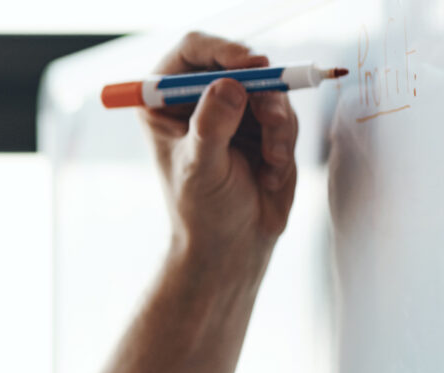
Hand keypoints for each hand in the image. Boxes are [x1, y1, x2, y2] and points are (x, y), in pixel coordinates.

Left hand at [143, 32, 297, 277]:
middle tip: (271, 115)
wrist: (233, 243)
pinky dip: (284, 141)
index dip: (220, 51)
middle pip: (238, 64)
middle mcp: (198, 100)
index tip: (247, 64)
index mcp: (164, 103)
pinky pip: (286, 115)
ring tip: (268, 162)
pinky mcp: (263, 126)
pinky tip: (271, 172)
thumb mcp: (201, 168)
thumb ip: (212, 127)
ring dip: (275, 125)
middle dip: (260, 89)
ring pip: (269, 90)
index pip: (190, 53)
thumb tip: (230, 86)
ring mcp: (233, 111)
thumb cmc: (203, 211)